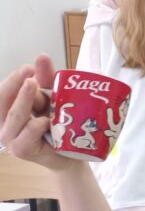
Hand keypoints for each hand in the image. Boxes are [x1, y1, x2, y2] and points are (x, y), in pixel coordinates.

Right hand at [0, 55, 73, 170]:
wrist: (72, 154)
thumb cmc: (57, 126)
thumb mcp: (53, 99)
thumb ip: (47, 79)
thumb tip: (42, 56)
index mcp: (7, 107)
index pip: (4, 90)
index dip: (15, 78)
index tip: (29, 68)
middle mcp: (4, 121)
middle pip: (3, 99)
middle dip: (16, 83)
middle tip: (29, 72)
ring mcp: (10, 137)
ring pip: (15, 115)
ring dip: (24, 100)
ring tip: (33, 85)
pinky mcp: (21, 150)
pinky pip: (25, 135)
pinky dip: (35, 126)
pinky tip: (46, 121)